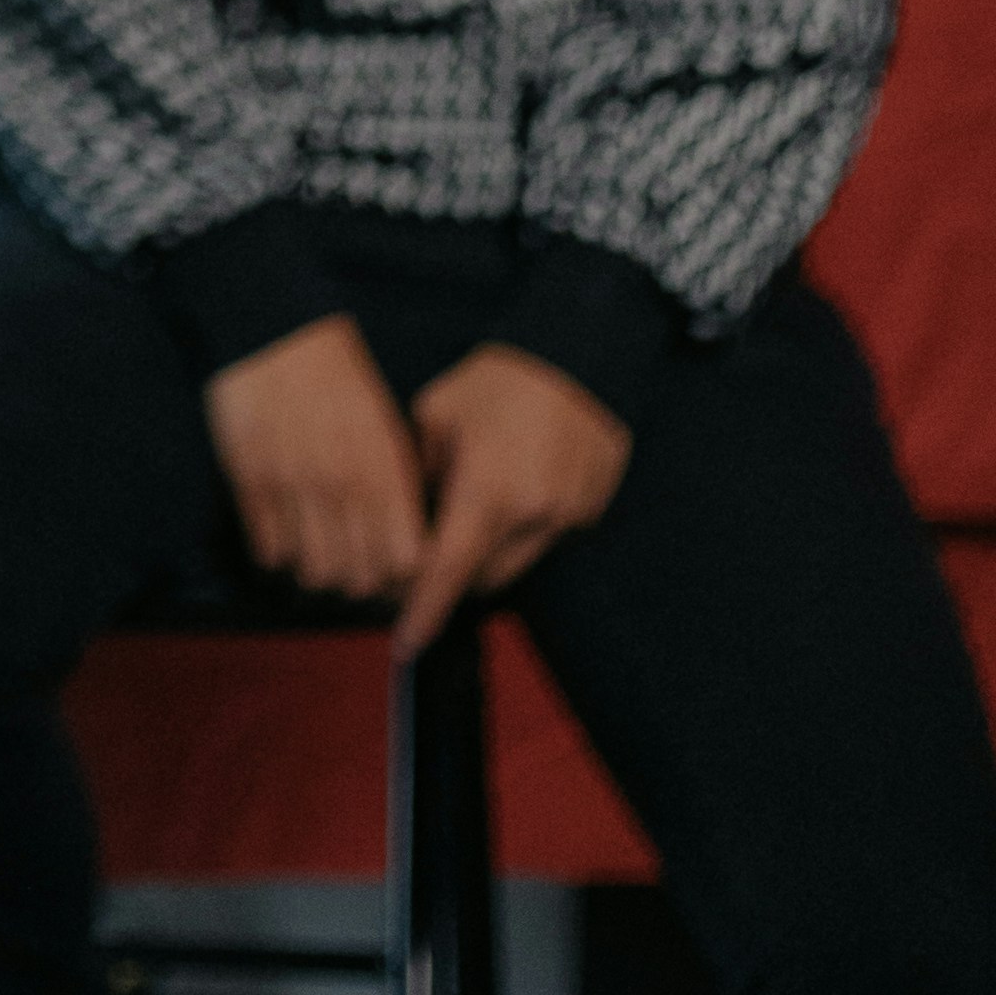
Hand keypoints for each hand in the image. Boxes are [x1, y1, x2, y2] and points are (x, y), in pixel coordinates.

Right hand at [203, 313, 426, 608]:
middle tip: (353, 570)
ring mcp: (294, 484)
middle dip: (360, 584)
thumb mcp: (384, 423)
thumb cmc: (337, 377)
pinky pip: (269, 551)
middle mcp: (342, 482)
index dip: (402, 579)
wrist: (273, 330)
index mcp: (383, 466)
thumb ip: (394, 483)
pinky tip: (283, 535)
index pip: (405, 560)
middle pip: (360, 578)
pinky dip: (278, 554)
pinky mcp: (250, 481)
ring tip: (316, 556)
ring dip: (317, 574)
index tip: (395, 575)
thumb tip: (401, 542)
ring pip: (314, 573)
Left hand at [395, 345, 630, 655]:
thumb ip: (419, 474)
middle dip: (454, 574)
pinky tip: (518, 480)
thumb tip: (406, 518)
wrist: (578, 353)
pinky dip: (525, 528)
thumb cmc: (499, 379)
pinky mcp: (590, 511)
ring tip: (480, 500)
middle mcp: (532, 516)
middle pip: (482, 579)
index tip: (405, 641)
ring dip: (490, 551)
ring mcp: (568, 518)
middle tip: (432, 547)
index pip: (448, 573)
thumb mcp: (437, 415)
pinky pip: (547, 539)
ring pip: (517, 563)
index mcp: (486, 492)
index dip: (424, 612)